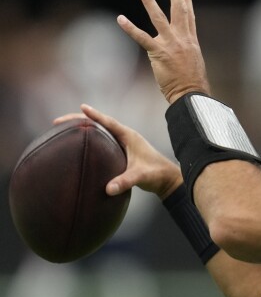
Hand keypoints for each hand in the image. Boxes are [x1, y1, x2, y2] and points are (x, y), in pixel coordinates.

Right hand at [54, 104, 182, 199]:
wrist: (167, 179)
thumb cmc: (156, 174)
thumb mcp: (140, 177)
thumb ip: (126, 182)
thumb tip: (108, 189)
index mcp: (129, 136)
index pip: (108, 122)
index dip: (94, 115)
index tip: (81, 107)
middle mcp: (125, 136)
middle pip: (99, 123)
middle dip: (79, 120)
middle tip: (58, 121)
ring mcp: (123, 143)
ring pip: (99, 131)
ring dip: (83, 128)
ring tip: (63, 130)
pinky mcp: (122, 151)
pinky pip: (102, 141)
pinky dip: (89, 139)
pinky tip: (79, 145)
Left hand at [117, 0, 210, 102]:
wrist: (191, 94)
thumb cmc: (192, 84)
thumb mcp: (194, 63)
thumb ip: (186, 52)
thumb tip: (182, 52)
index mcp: (191, 40)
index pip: (189, 15)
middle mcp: (182, 38)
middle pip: (179, 8)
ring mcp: (170, 44)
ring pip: (158, 17)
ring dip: (149, 0)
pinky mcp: (159, 53)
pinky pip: (142, 38)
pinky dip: (130, 28)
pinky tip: (120, 19)